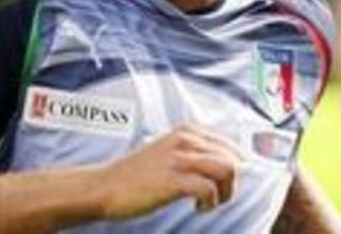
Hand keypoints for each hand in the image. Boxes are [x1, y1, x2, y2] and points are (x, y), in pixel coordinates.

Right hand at [100, 125, 241, 219]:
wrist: (105, 187)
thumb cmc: (136, 175)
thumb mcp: (167, 152)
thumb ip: (192, 153)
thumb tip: (226, 165)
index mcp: (185, 132)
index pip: (230, 145)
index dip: (234, 167)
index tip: (225, 184)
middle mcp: (184, 140)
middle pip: (233, 157)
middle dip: (232, 182)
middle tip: (216, 196)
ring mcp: (178, 159)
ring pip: (227, 169)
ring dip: (226, 191)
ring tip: (210, 202)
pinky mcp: (173, 179)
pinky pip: (209, 189)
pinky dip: (210, 203)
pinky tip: (198, 208)